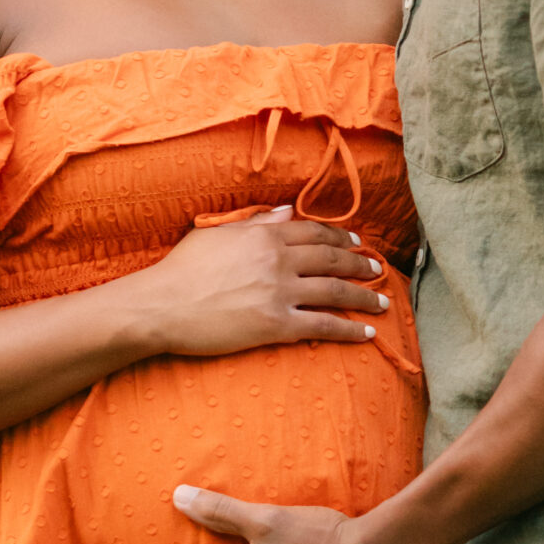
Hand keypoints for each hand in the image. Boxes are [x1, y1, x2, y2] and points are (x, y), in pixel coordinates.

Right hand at [129, 209, 388, 359]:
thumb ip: (255, 222)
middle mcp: (278, 259)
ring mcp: (279, 292)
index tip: (356, 244)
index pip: (313, 232)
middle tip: (378, 270)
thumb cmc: (180, 270)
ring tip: (382, 301)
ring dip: (364, 296)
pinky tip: (366, 333)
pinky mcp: (276, 325)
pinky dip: (348, 329)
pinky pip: (322, 326)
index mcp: (264, 235)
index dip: (340, 239)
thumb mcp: (216, 234)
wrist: (160, 306)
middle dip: (360, 264)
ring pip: (335, 291)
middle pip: (332, 259)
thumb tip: (285, 211)